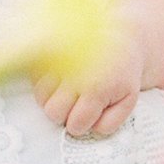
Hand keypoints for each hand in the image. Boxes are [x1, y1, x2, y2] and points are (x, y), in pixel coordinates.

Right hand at [31, 0, 159, 137]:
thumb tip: (91, 129)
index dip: (82, 123)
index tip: (89, 112)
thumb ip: (112, 121)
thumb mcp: (128, 98)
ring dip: (53, 98)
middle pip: (53, 113)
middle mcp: (73, 75)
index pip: (75, 125)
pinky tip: (60, 78)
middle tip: (78, 101)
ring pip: (41, 98)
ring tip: (69, 89)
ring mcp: (57, 62)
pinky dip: (44, 84)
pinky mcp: (46, 53)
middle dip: (65, 113)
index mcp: (96, 88)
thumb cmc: (122, 71)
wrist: (118, 34)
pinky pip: (34, 81)